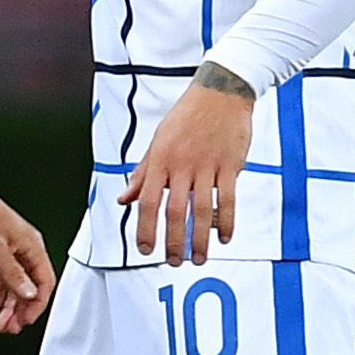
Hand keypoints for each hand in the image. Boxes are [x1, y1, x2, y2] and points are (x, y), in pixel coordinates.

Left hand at [0, 188, 54, 333]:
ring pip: (15, 287)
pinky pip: (0, 280)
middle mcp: (24, 251)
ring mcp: (9, 253)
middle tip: (11, 327)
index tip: (27, 320)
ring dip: (9, 307)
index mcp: (32, 246)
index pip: (45, 282)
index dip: (38, 304)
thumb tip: (29, 294)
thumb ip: (13, 273)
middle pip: (30, 288)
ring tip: (1, 323)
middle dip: (21, 310)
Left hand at [117, 66, 254, 265]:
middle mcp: (181, 165)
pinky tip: (224, 238)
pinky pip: (228, 199)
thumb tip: (124, 200)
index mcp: (160, 160)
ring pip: (201, 211)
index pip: (148, 202)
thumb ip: (143, 174)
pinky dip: (227, 222)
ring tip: (199, 258)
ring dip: (200, 239)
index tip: (145, 250)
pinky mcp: (230, 165)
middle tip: (174, 262)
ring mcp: (207, 166)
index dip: (146, 229)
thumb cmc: (185, 117)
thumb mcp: (157, 142)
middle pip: (174, 212)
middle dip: (173, 242)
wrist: (220, 92)